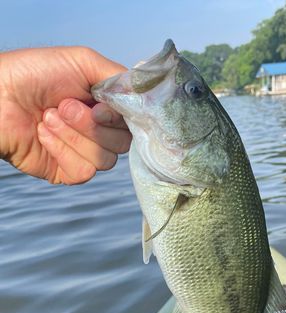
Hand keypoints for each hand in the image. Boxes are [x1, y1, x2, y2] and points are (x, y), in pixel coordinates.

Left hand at [0, 46, 131, 183]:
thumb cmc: (33, 74)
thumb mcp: (83, 62)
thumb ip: (119, 77)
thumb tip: (146, 96)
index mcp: (105, 109)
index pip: (132, 124)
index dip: (118, 119)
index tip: (97, 107)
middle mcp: (98, 132)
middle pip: (122, 144)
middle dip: (91, 126)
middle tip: (64, 106)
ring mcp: (83, 153)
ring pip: (105, 160)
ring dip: (74, 136)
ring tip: (48, 117)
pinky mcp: (67, 171)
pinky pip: (84, 171)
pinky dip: (62, 151)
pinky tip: (43, 135)